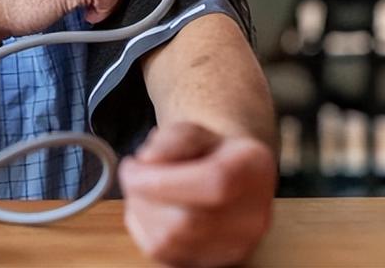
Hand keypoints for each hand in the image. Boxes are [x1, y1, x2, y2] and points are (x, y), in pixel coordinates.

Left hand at [119, 122, 275, 267]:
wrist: (226, 179)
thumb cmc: (205, 151)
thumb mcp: (192, 129)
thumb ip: (172, 139)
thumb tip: (148, 161)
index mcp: (253, 170)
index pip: (213, 182)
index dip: (161, 178)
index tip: (132, 165)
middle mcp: (253, 216)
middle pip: (186, 220)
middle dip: (143, 195)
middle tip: (132, 174)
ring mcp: (236, 246)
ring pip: (169, 241)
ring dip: (140, 212)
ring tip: (143, 189)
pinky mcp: (213, 263)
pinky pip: (163, 254)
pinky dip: (145, 230)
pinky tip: (152, 209)